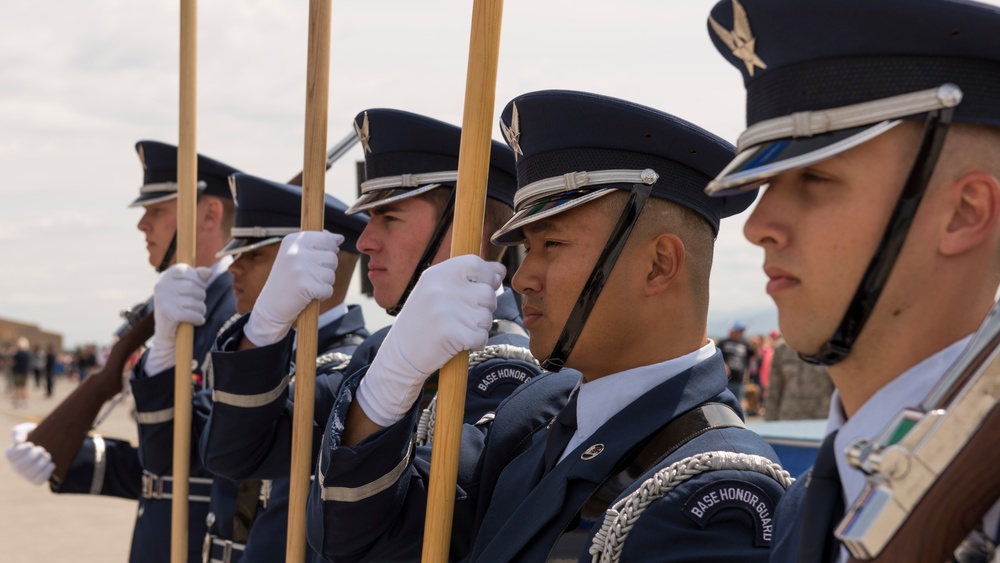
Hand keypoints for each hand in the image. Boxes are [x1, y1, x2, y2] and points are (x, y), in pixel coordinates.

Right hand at [5, 422, 54, 485]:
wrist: (51, 444)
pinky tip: (51, 464)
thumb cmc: (35, 435)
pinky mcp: (34, 481)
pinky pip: (38, 481)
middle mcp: (15, 466)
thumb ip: (19, 432)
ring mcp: (24, 475)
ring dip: (41, 463)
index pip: (11, 455)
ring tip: (47, 456)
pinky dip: (46, 472)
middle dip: (33, 456)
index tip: (31, 445)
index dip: (21, 450)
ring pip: (29, 474)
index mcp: (11, 454)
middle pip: (20, 466)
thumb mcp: (27, 429)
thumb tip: (18, 442)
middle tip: (42, 450)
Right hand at [145, 264, 210, 374]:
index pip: (187, 270)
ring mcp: (163, 299)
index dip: (198, 280)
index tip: (198, 288)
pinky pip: (192, 315)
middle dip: (201, 296)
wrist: (167, 330)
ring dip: (201, 309)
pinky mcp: (168, 314)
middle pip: (193, 287)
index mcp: (166, 276)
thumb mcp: (188, 287)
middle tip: (197, 303)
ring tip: (196, 312)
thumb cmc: (180, 304)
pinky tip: (196, 321)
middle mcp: (162, 285)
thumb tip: (208, 272)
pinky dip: (198, 319)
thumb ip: (199, 277)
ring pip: (194, 301)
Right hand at [244, 231, 342, 346]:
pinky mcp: (305, 286)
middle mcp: (296, 251)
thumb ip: (318, 244)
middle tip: (309, 275)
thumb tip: (340, 238)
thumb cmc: (288, 278)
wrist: (271, 305)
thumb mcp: (297, 255)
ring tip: (307, 284)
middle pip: (332, 257)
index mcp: (293, 240)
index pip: (326, 238)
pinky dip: (322, 295)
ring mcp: (300, 268)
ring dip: (324, 283)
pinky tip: (308, 295)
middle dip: (327, 268)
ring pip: (331, 274)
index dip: (330, 250)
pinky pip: (328, 289)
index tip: (318, 258)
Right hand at [356, 255, 504, 426]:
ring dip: (479, 327)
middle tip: (465, 316)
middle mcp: (441, 289)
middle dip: (485, 307)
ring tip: (459, 329)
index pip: (475, 263)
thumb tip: (500, 270)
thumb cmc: (423, 320)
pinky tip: (459, 343)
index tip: (486, 286)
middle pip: (487, 293)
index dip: (488, 275)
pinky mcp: (452, 335)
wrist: (401, 354)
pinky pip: (482, 337)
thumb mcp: (438, 291)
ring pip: (487, 317)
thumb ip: (468, 278)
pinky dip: (476, 343)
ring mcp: (446, 312)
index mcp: (436, 274)